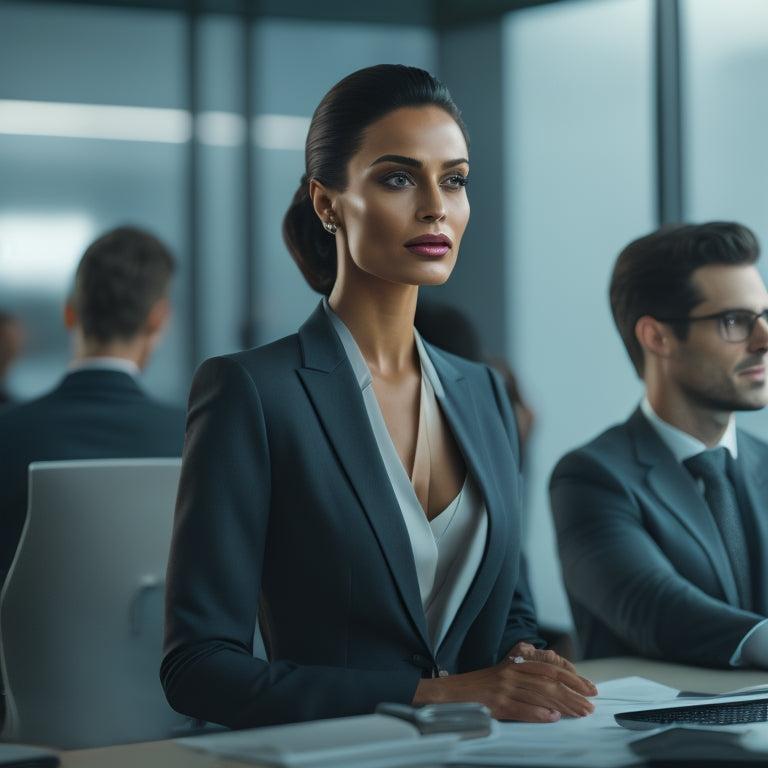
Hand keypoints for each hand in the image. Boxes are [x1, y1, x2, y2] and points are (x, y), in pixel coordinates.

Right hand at [412, 645, 596, 722]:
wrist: (449, 693)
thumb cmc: (478, 689)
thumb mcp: (502, 678)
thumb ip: (525, 683)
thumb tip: (553, 702)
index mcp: (514, 664)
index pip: (549, 668)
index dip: (572, 677)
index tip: (590, 688)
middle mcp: (511, 673)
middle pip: (549, 680)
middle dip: (574, 691)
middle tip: (592, 703)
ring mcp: (503, 687)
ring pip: (539, 694)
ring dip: (563, 704)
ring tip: (580, 712)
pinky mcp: (495, 703)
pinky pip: (520, 708)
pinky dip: (538, 713)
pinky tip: (552, 718)